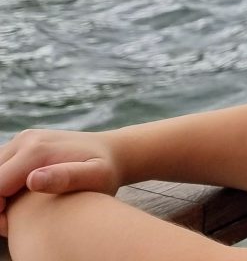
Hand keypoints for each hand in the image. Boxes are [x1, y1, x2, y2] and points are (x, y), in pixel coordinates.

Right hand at [0, 129, 120, 235]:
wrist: (115, 151)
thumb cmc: (107, 171)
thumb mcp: (96, 177)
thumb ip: (66, 179)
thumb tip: (33, 180)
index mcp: (36, 150)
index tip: (11, 226)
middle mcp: (26, 140)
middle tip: (12, 223)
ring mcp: (24, 140)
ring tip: (18, 212)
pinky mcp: (25, 144)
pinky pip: (1, 168)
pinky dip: (3, 186)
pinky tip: (22, 200)